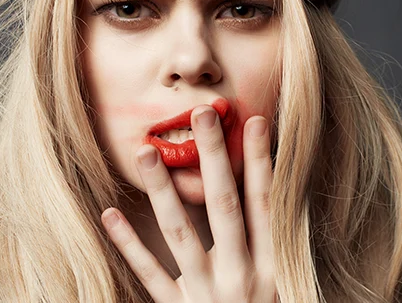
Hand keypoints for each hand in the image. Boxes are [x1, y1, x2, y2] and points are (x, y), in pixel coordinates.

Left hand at [100, 106, 275, 301]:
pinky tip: (111, 214)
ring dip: (162, 191)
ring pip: (181, 234)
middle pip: (225, 207)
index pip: (267, 205)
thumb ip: (281, 252)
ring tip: (144, 152)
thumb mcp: (289, 289)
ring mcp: (205, 294)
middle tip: (202, 116)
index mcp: (272, 268)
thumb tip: (279, 208)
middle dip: (214, 159)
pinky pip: (150, 276)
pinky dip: (129, 245)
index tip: (256, 121)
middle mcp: (239, 276)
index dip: (262, 162)